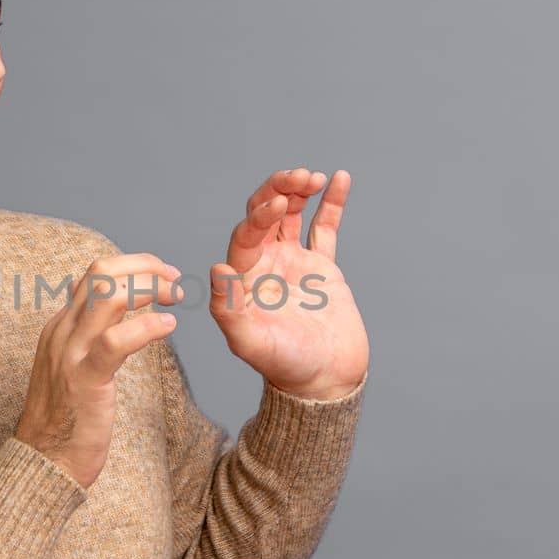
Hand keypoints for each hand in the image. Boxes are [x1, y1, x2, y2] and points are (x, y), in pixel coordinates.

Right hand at [15, 253, 185, 487]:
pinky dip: (148, 326)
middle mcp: (63, 331)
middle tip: (173, 281)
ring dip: (149, 288)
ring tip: (174, 300)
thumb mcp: (70, 365)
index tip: (163, 277)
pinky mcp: (85, 379)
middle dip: (144, 266)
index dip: (135, 267)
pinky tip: (167, 326)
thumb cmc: (65, 420)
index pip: (96, 274)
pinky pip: (117, 340)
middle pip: (102, 272)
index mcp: (61, 326)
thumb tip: (103, 308)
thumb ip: (84, 335)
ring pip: (109, 294)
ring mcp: (71, 352)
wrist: (44, 462)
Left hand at [208, 168, 368, 399]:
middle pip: (264, 214)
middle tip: (300, 176)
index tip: (279, 204)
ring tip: (315, 176)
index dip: (259, 215)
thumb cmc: (285, 367)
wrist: (325, 382)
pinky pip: (325, 227)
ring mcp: (293, 263)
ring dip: (299, 190)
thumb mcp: (251, 343)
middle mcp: (264, 264)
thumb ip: (228, 309)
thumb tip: (216, 268)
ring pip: (292, 214)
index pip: (245, 233)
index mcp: (243, 278)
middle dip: (278, 190)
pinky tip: (341, 178)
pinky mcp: (322, 267)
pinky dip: (332, 203)